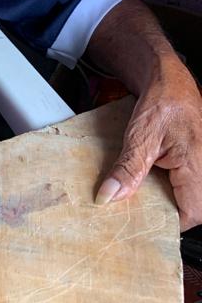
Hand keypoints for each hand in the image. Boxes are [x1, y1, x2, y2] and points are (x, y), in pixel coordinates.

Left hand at [96, 60, 201, 229]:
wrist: (168, 79)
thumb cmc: (163, 100)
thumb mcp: (140, 135)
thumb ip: (128, 169)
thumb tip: (109, 196)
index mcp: (197, 166)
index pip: (192, 214)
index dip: (167, 222)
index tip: (141, 219)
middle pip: (189, 207)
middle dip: (161, 211)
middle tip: (134, 208)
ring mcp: (200, 165)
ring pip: (186, 197)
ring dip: (162, 198)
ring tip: (138, 194)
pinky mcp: (194, 163)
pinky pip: (184, 185)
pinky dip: (164, 186)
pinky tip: (146, 183)